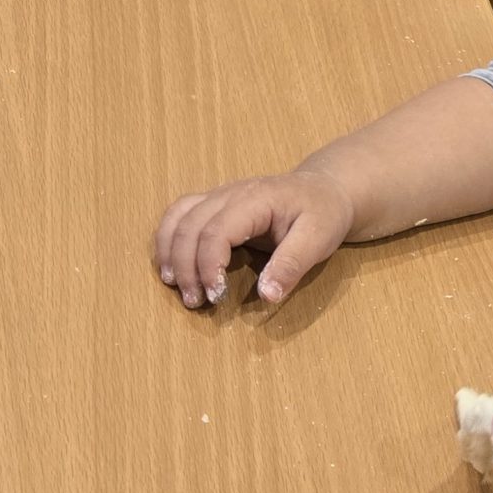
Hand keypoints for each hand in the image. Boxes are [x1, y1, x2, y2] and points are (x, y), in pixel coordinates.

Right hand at [152, 170, 356, 308]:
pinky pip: (179, 215)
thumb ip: (292, 265)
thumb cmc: (323, 214)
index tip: (216, 297)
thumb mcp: (319, 239)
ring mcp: (219, 196)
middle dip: (186, 267)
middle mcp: (230, 193)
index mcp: (256, 199)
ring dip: (169, 252)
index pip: (217, 231)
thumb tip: (266, 296)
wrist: (324, 191)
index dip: (209, 266)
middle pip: (190, 226)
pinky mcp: (214, 204)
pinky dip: (167, 239)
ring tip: (175, 286)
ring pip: (177, 217)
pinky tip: (171, 265)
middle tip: (195, 302)